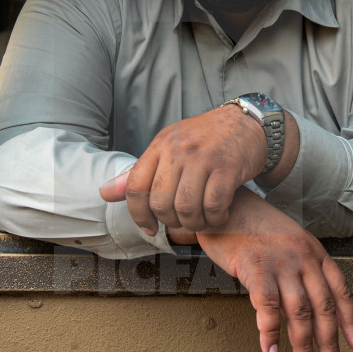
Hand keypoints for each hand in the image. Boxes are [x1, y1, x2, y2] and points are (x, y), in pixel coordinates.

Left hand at [99, 105, 267, 233]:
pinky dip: (215, 218)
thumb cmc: (206, 139)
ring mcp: (203, 157)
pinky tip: (219, 216)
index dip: (138, 215)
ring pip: (185, 207)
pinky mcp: (228, 167)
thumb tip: (104, 193)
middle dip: (170, 222)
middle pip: (160, 202)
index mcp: (160, 145)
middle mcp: (178, 149)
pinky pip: (213, 205)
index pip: (134, 186)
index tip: (149, 228)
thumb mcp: (169, 147)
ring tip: (202, 221)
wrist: (248, 123)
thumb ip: (140, 172)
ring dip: (194, 223)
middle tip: (183, 223)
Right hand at [195, 188, 352, 351]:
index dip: (351, 321)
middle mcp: (303, 258)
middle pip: (323, 307)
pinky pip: (267, 308)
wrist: (227, 204)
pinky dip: (270, 334)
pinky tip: (271, 351)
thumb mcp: (289, 242)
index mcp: (315, 252)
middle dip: (330, 342)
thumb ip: (301, 271)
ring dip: (304, 345)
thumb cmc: (254, 225)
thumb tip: (306, 309)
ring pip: (299, 312)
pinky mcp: (256, 269)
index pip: (340, 291)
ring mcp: (280, 263)